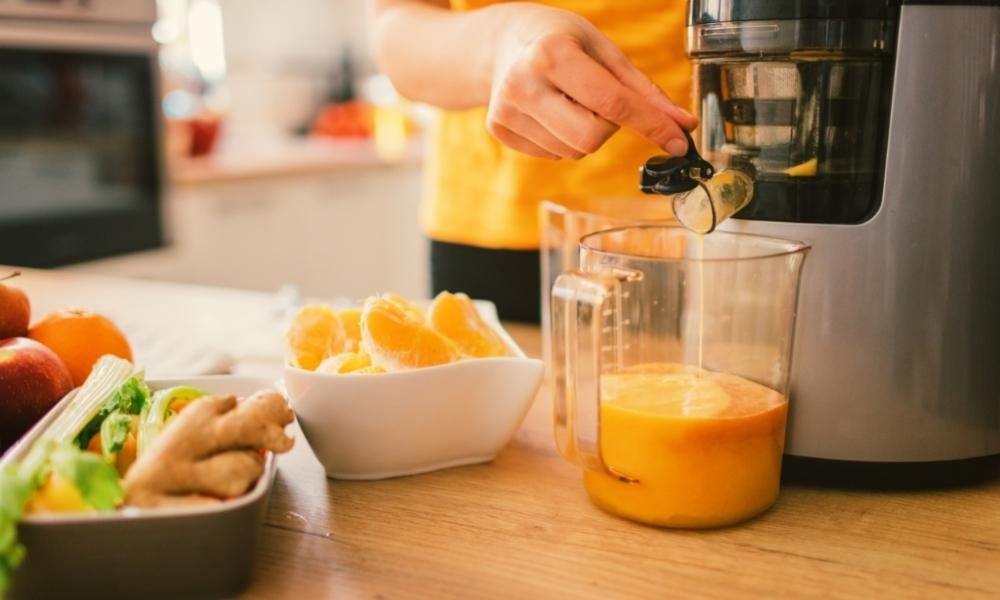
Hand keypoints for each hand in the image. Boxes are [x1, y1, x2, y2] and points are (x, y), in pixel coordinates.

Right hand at [487, 4, 696, 159]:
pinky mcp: (499, 130)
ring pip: (574, 151)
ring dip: (585, 133)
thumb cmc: (561, 40)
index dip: (651, 125)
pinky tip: (551, 113)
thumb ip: (644, 92)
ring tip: (569, 101)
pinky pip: (554, 156)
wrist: (503, 43)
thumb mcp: (605, 52)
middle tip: (597, 100)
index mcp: (552, 54)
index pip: (612, 103)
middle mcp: (523, 84)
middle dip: (608, 127)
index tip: (678, 142)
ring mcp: (506, 111)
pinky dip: (563, 140)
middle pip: (591, 138)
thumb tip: (683, 126)